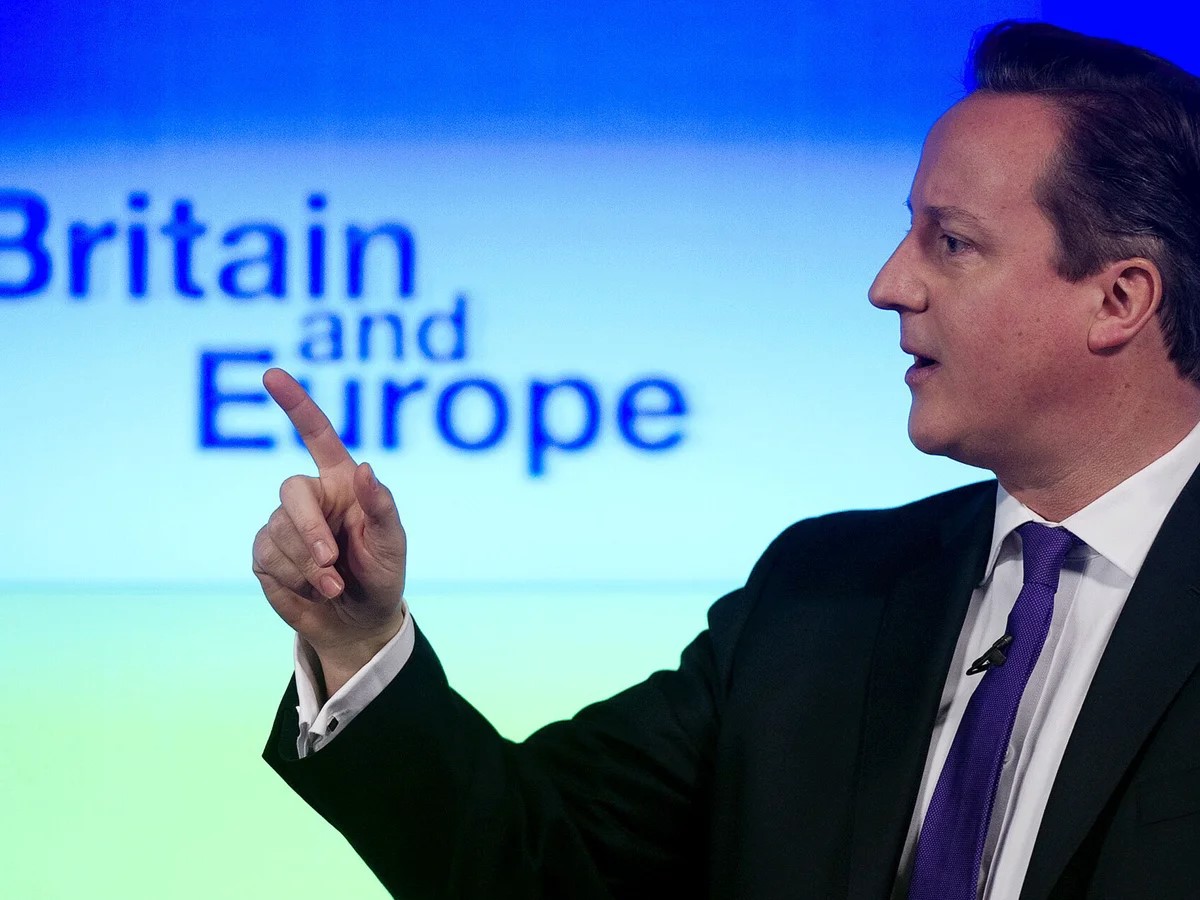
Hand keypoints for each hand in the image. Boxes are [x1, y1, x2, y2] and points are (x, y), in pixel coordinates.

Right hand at [253, 368, 407, 696]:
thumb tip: (363, 467)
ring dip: (308, 566)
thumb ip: (380, 505)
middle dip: (309, 530)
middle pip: (290, 492)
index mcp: (341, 482)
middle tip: (331, 562)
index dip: (295, 404)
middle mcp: (310, 497)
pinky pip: (267, 557)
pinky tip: (313, 588)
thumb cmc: (381, 574)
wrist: (358, 621)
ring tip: (334, 584)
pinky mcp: (265, 554)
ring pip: (279, 532)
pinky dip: (294, 578)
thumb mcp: (392, 543)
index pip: (317, 435)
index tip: (272, 375)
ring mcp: (283, 524)